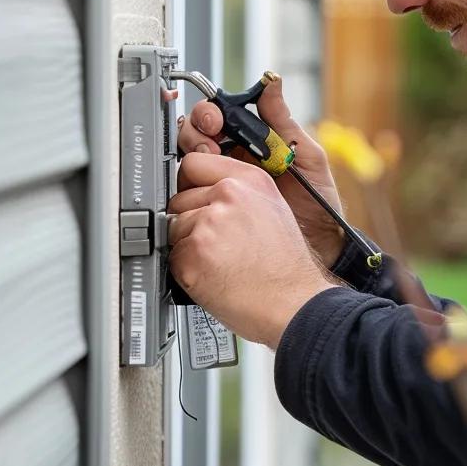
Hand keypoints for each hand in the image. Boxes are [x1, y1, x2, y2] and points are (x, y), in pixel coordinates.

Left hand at [168, 153, 335, 348]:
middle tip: (218, 242)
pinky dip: (185, 270)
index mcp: (251, 180)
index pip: (194, 162)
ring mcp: (210, 223)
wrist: (294, 302)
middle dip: (189, 220)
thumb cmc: (286, 266)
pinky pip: (172, 257)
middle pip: (179, 198)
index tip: (195, 198)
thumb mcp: (273, 211)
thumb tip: (205, 192)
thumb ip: (239, 195)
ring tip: (219, 261)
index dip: (191, 184)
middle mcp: (230, 195)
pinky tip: (212, 275)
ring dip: (188, 247)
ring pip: (173, 228)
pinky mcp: (194, 253)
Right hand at [177, 74, 344, 267]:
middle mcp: (233, 159)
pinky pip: (193, 191)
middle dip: (196, 132)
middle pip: (197, 134)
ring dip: (191, 156)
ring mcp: (222, 183)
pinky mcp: (215, 207)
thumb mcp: (307, 156)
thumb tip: (271, 83)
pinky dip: (189, 184)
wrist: (319, 244)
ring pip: (189, 160)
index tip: (216, 122)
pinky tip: (200, 187)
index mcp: (254, 141)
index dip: (211, 114)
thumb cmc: (318, 201)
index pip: (220, 116)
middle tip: (209, 145)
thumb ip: (284, 122)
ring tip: (207, 164)